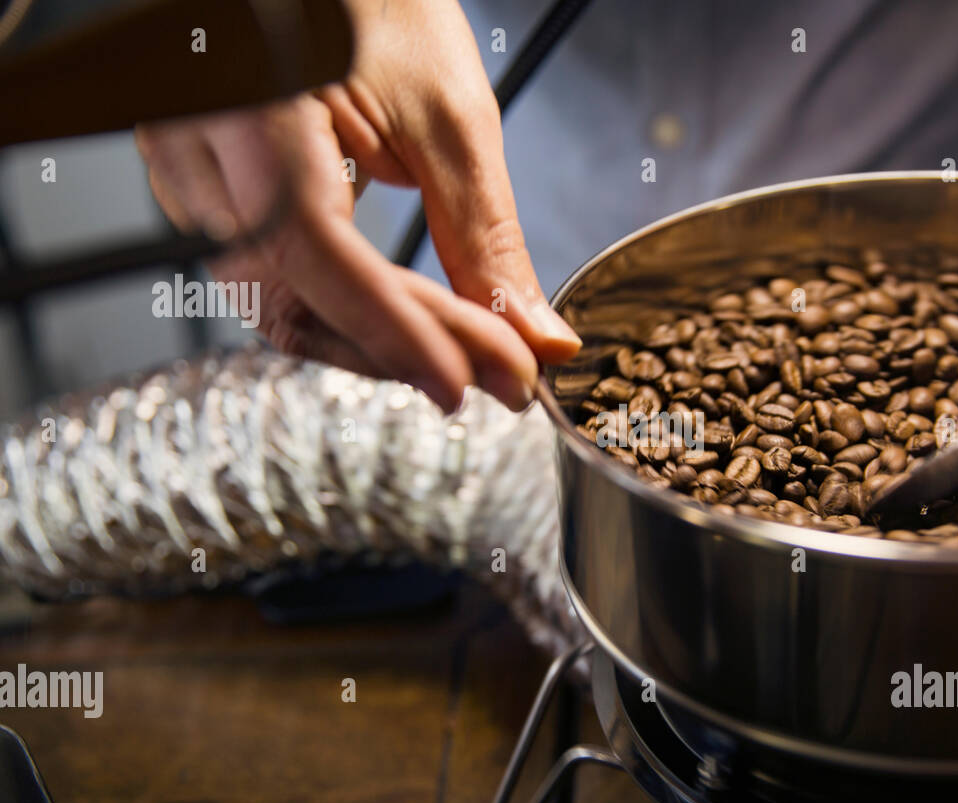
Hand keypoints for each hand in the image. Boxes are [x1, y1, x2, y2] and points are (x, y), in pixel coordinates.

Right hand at [135, 0, 580, 411]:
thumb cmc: (371, 1)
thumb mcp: (448, 118)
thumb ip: (487, 239)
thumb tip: (534, 337)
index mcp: (247, 108)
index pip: (312, 251)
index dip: (392, 329)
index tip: (471, 381)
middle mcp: (196, 154)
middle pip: (294, 296)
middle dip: (406, 348)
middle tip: (500, 379)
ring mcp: (195, 181)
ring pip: (283, 304)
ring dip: (380, 345)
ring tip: (470, 362)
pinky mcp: (217, 199)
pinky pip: (281, 280)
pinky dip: (354, 314)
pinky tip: (415, 330)